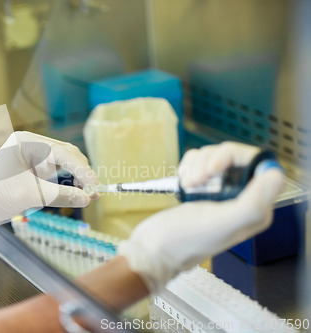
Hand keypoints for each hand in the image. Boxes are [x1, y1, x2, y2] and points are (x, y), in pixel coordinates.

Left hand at [0, 131, 99, 223]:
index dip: (83, 171)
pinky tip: (74, 191)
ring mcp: (31, 153)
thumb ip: (61, 195)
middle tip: (95, 193)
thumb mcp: (30, 196)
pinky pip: (55, 170)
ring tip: (87, 194)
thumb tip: (87, 198)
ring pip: (63, 161)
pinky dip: (66, 181)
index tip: (95, 188)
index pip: (63, 153)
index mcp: (27, 142)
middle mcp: (31, 143)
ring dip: (76, 177)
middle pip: (66, 154)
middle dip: (82, 173)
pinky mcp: (32, 165)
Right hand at [119, 142, 283, 292]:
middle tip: (198, 180)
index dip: (236, 158)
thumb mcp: (221, 223)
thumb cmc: (183, 240)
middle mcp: (241, 198)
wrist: (153, 247)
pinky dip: (188, 167)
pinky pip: (199, 160)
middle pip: (235, 156)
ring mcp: (220, 191)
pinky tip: (184, 184)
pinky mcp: (202, 185)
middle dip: (211, 162)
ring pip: (214, 155)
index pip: (259, 165)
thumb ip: (253, 203)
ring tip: (189, 186)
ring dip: (197, 166)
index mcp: (255, 208)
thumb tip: (275, 174)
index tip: (216, 169)